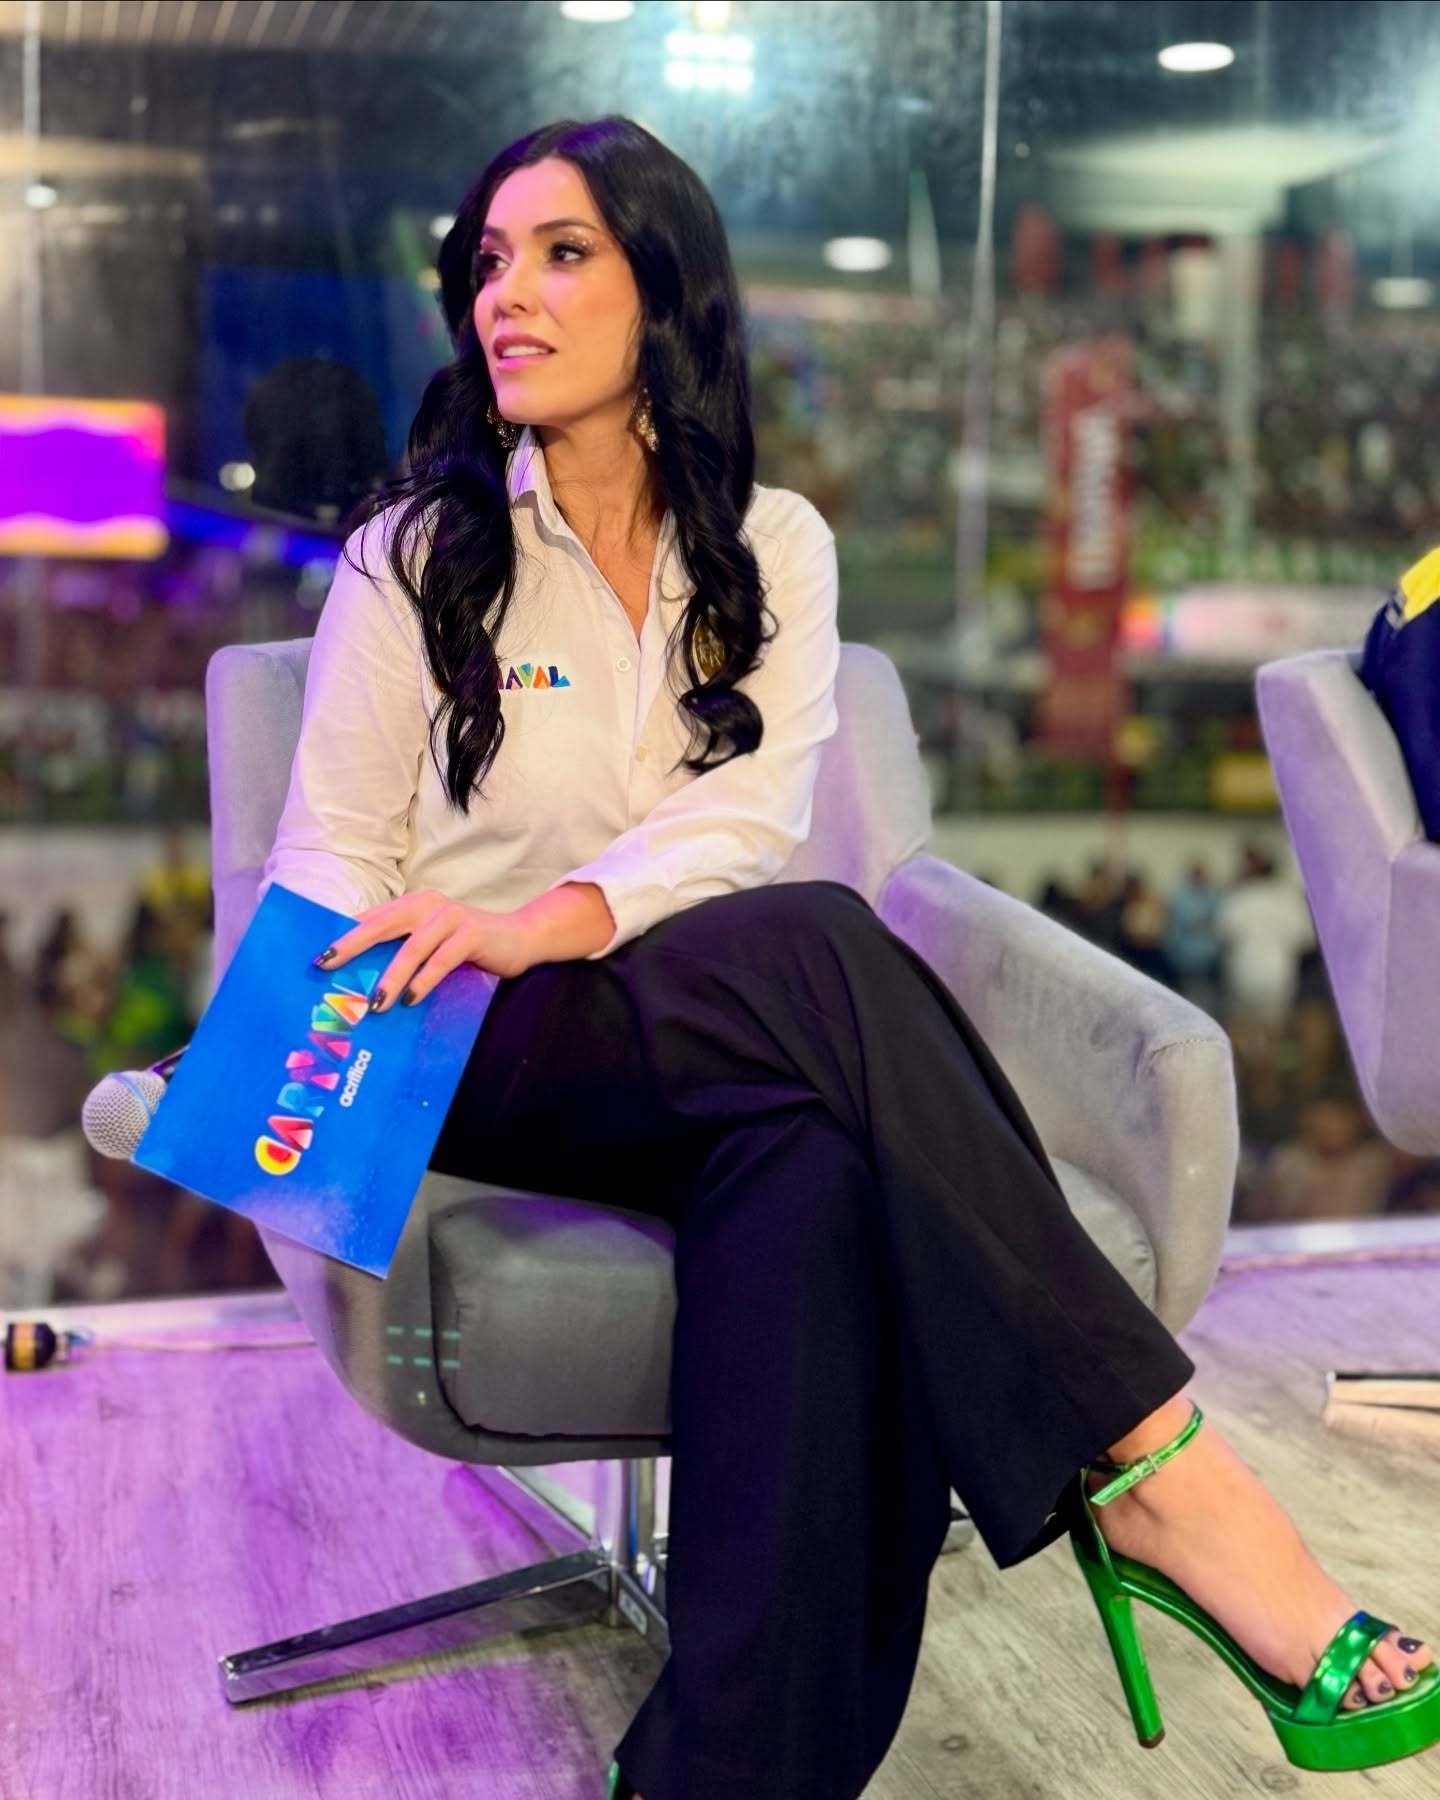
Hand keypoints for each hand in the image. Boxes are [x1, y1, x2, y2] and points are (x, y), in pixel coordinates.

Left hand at [313, 889, 537, 1008]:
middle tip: (327, 965)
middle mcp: (428, 905)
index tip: (318, 959)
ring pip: (412, 948)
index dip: (344, 937)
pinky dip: (424, 981)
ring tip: (375, 1003)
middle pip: (381, 925)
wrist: (521, 937)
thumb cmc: (469, 945)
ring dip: (391, 976)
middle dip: (352, 946)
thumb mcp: (431, 943)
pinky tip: (410, 1000)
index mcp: (413, 905)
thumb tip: (364, 979)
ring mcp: (451, 917)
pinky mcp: (471, 934)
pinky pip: (441, 960)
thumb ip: (404, 950)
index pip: (371, 920)